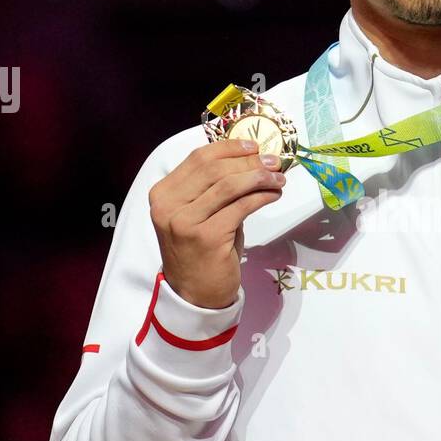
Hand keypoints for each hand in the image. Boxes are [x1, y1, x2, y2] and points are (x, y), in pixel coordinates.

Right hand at [149, 139, 285, 308]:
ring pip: (229, 185)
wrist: (195, 294)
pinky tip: (273, 195)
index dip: (229, 148)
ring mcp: (184, 222)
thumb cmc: (201, 251)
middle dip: (249, 161)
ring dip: (259, 178)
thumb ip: (213, 188)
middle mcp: (168, 205)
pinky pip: (241, 207)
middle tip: (273, 162)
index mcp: (162, 193)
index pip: (198, 158)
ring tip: (278, 179)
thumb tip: (251, 160)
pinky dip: (261, 197)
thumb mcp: (199, 214)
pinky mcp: (206, 237)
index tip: (254, 146)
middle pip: (214, 169)